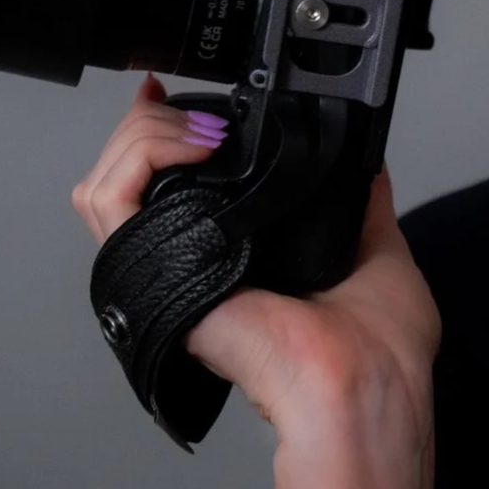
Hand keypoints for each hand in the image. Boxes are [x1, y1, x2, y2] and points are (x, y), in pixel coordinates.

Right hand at [73, 74, 442, 488]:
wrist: (358, 388)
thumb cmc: (379, 355)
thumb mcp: (382, 253)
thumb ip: (363, 205)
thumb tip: (364, 161)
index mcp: (242, 264)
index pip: (186, 190)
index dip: (182, 139)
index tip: (195, 100)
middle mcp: (198, 267)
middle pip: (137, 177)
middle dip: (156, 124)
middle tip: (191, 104)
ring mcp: (169, 269)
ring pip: (109, 181)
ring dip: (146, 132)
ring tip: (198, 125)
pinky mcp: (152, 272)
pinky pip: (106, 199)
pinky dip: (138, 153)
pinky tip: (191, 140)